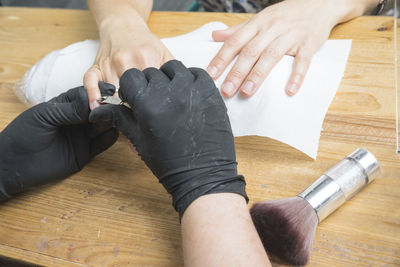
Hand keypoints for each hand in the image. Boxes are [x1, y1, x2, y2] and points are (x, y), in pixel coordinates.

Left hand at [0, 83, 117, 200]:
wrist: (16, 164)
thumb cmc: (24, 134)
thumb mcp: (46, 115)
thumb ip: (71, 109)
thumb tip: (94, 102)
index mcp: (66, 105)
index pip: (87, 95)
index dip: (98, 93)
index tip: (108, 91)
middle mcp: (77, 119)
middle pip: (99, 110)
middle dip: (107, 107)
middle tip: (113, 107)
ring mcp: (82, 135)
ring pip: (103, 126)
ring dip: (110, 121)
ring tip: (113, 119)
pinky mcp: (86, 152)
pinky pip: (102, 144)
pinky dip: (109, 138)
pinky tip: (112, 132)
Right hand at [84, 15, 173, 109]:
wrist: (123, 25)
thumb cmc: (144, 43)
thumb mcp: (164, 54)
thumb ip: (173, 73)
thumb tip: (181, 94)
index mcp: (145, 57)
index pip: (149, 89)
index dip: (153, 104)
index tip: (157, 113)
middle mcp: (125, 61)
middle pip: (130, 94)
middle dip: (136, 107)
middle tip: (143, 117)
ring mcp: (108, 64)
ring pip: (112, 93)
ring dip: (119, 106)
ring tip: (128, 115)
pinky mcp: (96, 66)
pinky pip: (89, 83)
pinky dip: (93, 96)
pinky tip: (98, 108)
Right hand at [90, 60, 247, 217]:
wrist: (202, 174)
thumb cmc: (168, 161)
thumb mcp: (138, 139)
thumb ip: (118, 117)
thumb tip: (96, 110)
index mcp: (147, 104)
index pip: (130, 78)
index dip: (130, 88)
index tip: (134, 99)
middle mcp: (169, 93)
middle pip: (150, 72)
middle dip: (148, 85)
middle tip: (153, 102)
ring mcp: (192, 90)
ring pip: (172, 67)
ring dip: (167, 78)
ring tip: (169, 96)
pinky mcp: (210, 91)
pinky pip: (195, 72)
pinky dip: (188, 78)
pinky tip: (186, 93)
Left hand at [206, 0, 345, 96]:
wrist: (319, 3)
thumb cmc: (286, 14)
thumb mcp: (261, 18)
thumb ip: (238, 30)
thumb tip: (216, 36)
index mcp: (258, 23)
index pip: (235, 41)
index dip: (222, 58)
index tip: (211, 74)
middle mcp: (272, 28)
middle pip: (251, 51)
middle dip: (237, 72)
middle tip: (226, 90)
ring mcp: (291, 35)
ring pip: (271, 56)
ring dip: (258, 75)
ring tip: (247, 92)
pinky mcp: (309, 43)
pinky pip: (303, 61)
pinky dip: (296, 76)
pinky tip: (289, 90)